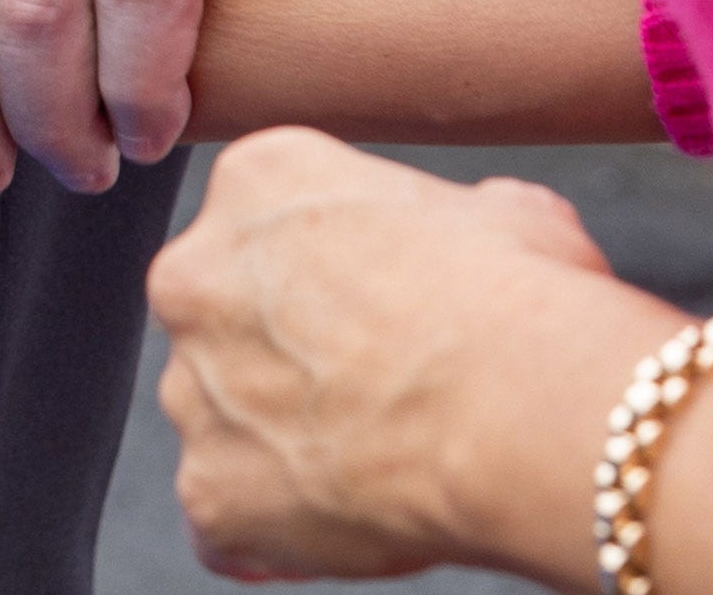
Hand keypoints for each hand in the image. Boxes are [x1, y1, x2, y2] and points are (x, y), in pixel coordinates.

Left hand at [149, 130, 653, 582]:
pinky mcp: (207, 492)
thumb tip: (484, 224)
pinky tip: (341, 520)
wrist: (516, 414)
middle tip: (372, 388)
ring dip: (277, 439)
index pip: (268, 226)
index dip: (333, 279)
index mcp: (257, 182)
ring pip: (221, 417)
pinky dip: (273, 530)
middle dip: (285, 355)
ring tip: (374, 457)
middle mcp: (198, 277)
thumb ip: (455, 216)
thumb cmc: (519, 307)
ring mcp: (192, 390)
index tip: (380, 309)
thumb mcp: (505, 213)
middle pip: (227, 319)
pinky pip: (225, 518)